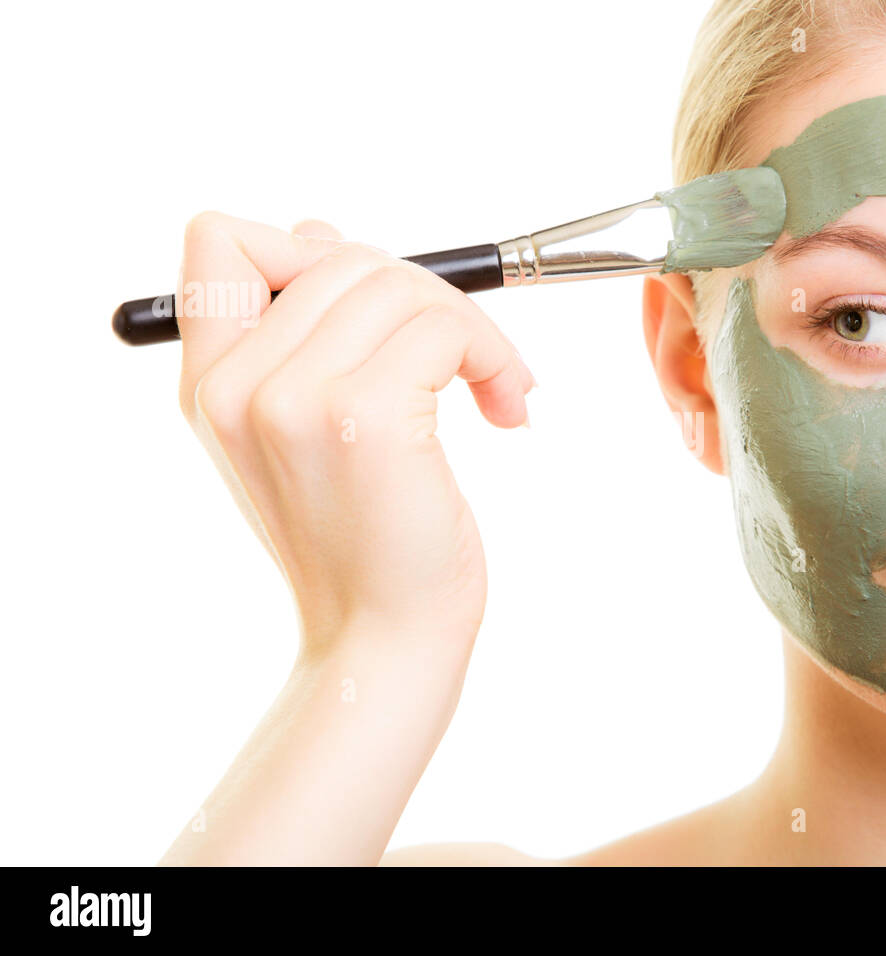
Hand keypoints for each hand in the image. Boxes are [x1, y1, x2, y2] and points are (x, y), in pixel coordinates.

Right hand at [176, 212, 535, 662]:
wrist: (384, 638)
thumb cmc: (363, 540)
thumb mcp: (303, 434)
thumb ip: (300, 334)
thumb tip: (321, 230)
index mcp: (211, 384)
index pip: (220, 239)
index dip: (308, 249)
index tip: (372, 317)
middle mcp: (237, 385)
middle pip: (342, 253)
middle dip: (423, 297)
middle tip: (462, 361)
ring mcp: (293, 398)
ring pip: (401, 284)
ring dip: (471, 329)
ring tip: (496, 389)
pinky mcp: (364, 415)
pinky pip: (446, 326)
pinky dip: (494, 356)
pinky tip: (507, 409)